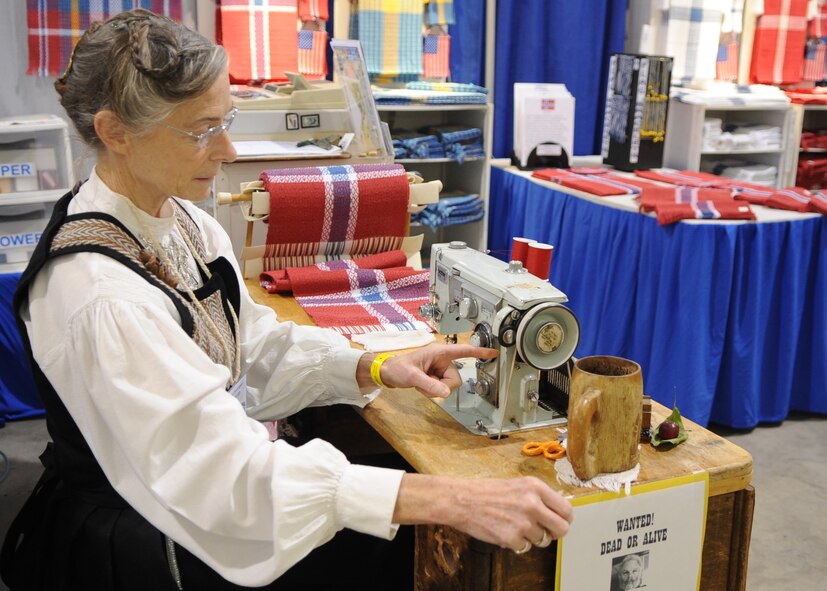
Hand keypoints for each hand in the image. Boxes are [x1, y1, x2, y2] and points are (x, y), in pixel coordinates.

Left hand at [359, 344, 497, 397]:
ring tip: (421, 385)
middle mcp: (442, 359)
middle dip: (442, 385)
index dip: (479, 352)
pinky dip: (432, 391)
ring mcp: (439, 369)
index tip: (493, 352)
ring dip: (435, 389)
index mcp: (439, 352)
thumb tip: (445, 392)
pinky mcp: (436, 376)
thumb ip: (430, 384)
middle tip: (425, 384)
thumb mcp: (413, 376)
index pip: (463, 351)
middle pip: (455, 378)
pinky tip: (422, 386)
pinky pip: (442, 388)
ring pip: (449, 385)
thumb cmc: (398, 368)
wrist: (387, 373)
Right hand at [393, 474, 572, 551]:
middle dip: (555, 533)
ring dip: (531, 537)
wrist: (462, 500)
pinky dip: (517, 543)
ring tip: (515, 525)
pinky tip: (505, 531)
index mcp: (535, 487)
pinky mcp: (512, 538)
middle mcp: (532, 504)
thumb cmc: (487, 491)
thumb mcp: (518, 485)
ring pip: (542, 540)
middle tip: (545, 531)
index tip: (561, 521)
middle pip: (562, 529)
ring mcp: (523, 522)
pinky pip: (525, 547)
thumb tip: (559, 506)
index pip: (566, 509)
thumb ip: (539, 496)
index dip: (565, 519)